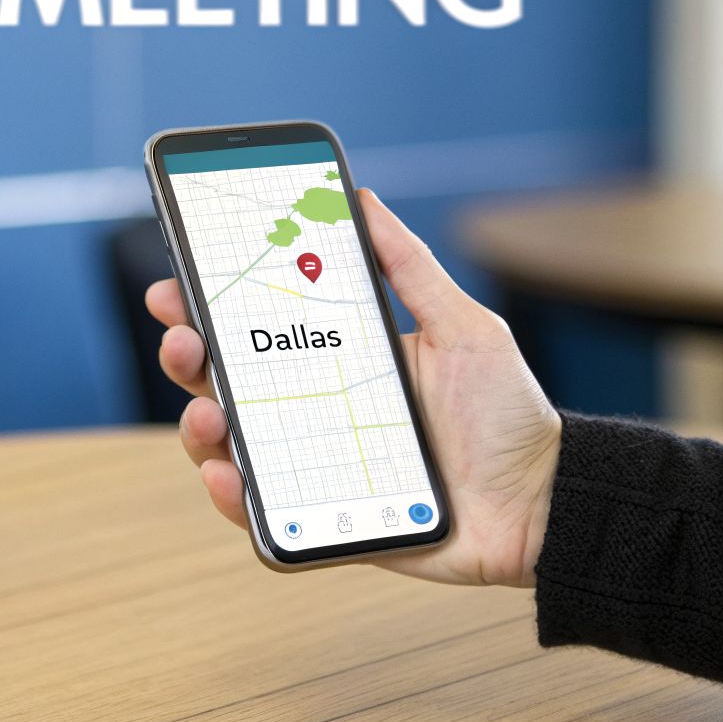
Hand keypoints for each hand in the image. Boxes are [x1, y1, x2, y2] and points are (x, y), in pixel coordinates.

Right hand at [146, 188, 560, 586]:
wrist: (547, 505)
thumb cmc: (509, 415)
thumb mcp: (464, 326)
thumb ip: (410, 268)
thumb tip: (362, 199)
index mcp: (341, 360)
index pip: (258, 328)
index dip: (208, 307)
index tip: (176, 283)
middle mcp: (317, 412)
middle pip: (228, 383)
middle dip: (188, 358)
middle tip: (182, 340)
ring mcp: (317, 470)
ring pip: (231, 447)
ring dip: (200, 426)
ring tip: (208, 412)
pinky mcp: (327, 522)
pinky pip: (265, 516)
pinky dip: (235, 499)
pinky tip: (228, 477)